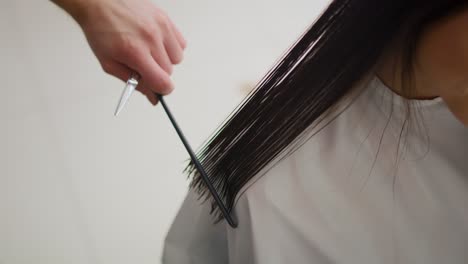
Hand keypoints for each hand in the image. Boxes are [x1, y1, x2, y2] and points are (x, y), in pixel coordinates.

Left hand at [70, 0, 186, 103]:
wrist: (99, 2)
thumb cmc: (101, 29)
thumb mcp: (109, 63)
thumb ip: (134, 82)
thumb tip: (152, 96)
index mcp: (135, 52)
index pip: (162, 82)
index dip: (161, 91)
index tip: (157, 90)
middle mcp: (150, 38)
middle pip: (169, 72)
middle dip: (157, 73)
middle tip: (143, 65)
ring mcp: (160, 27)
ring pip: (177, 58)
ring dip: (166, 60)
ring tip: (150, 52)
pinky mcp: (165, 19)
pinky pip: (180, 43)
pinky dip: (171, 47)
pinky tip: (157, 43)